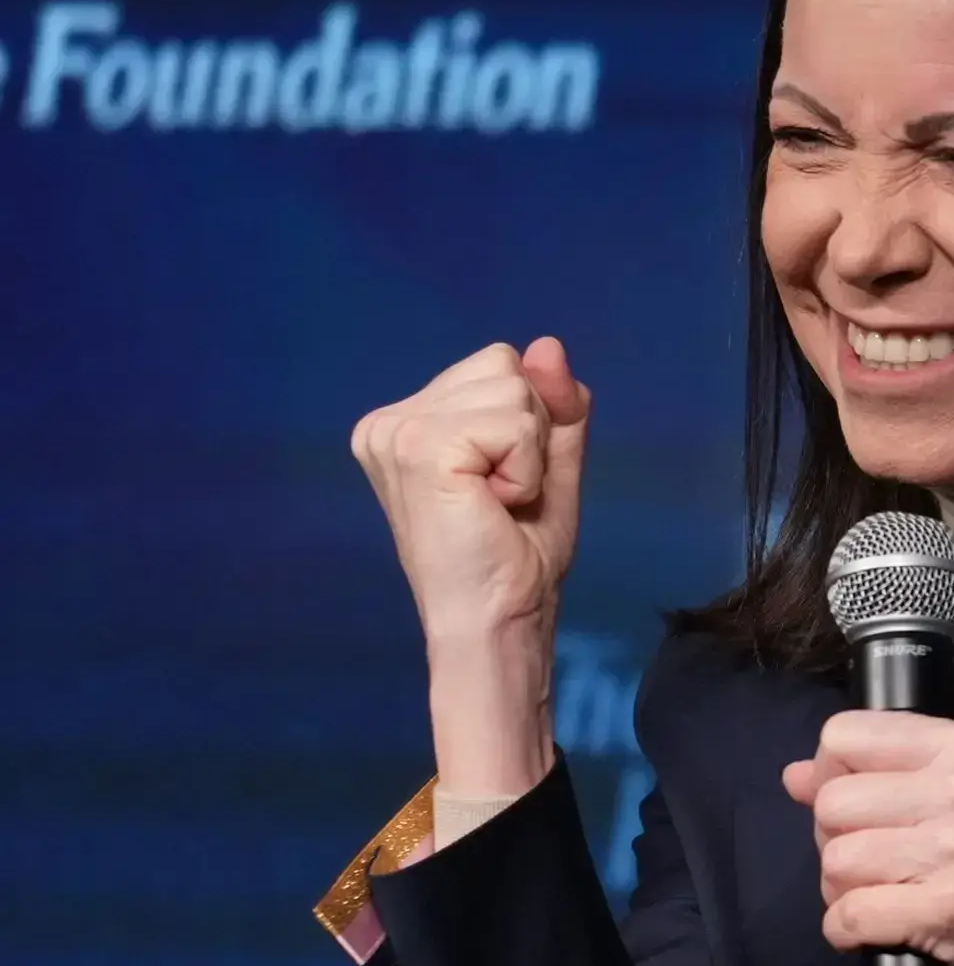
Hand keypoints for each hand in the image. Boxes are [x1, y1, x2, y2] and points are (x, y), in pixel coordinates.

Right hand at [349, 336, 590, 792]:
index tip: (502, 485)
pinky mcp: (418, 447)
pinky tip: (493, 506)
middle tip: (501, 498)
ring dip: (529, 454)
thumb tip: (548, 346)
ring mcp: (396, 431)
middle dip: (529, 433)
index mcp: (407, 419)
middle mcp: (389, 420)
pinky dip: (526, 469)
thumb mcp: (548, 462)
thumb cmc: (515, 554)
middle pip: (506, 366)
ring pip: (514, 389)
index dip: (528, 423)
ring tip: (495, 503)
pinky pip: (515, 423)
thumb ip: (553, 404)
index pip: (500, 364)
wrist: (498, 620)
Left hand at [782, 711, 953, 965]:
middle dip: (834, 842)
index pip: (844, 734)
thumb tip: (793, 776)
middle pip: (831, 802)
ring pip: (834, 861)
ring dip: (841, 891)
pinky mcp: (945, 910)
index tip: (859, 808)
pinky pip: (850, 915)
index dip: (832, 774)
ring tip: (880, 898)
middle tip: (876, 865)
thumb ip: (878, 778)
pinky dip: (846, 931)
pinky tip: (873, 931)